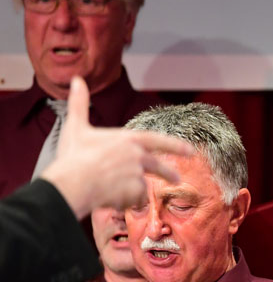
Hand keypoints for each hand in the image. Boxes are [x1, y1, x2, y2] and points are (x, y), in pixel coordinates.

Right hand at [40, 76, 193, 216]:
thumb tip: (76, 80)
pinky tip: (110, 200)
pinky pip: (134, 200)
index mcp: (129, 139)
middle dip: (168, 173)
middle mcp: (138, 156)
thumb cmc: (74, 155)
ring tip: (115, 191)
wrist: (73, 181)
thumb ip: (79, 103)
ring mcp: (138, 174)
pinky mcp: (135, 192)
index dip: (175, 145)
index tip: (190, 151)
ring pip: (141, 185)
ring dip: (132, 190)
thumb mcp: (76, 126)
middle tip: (177, 179)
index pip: (158, 140)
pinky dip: (125, 201)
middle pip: (157, 166)